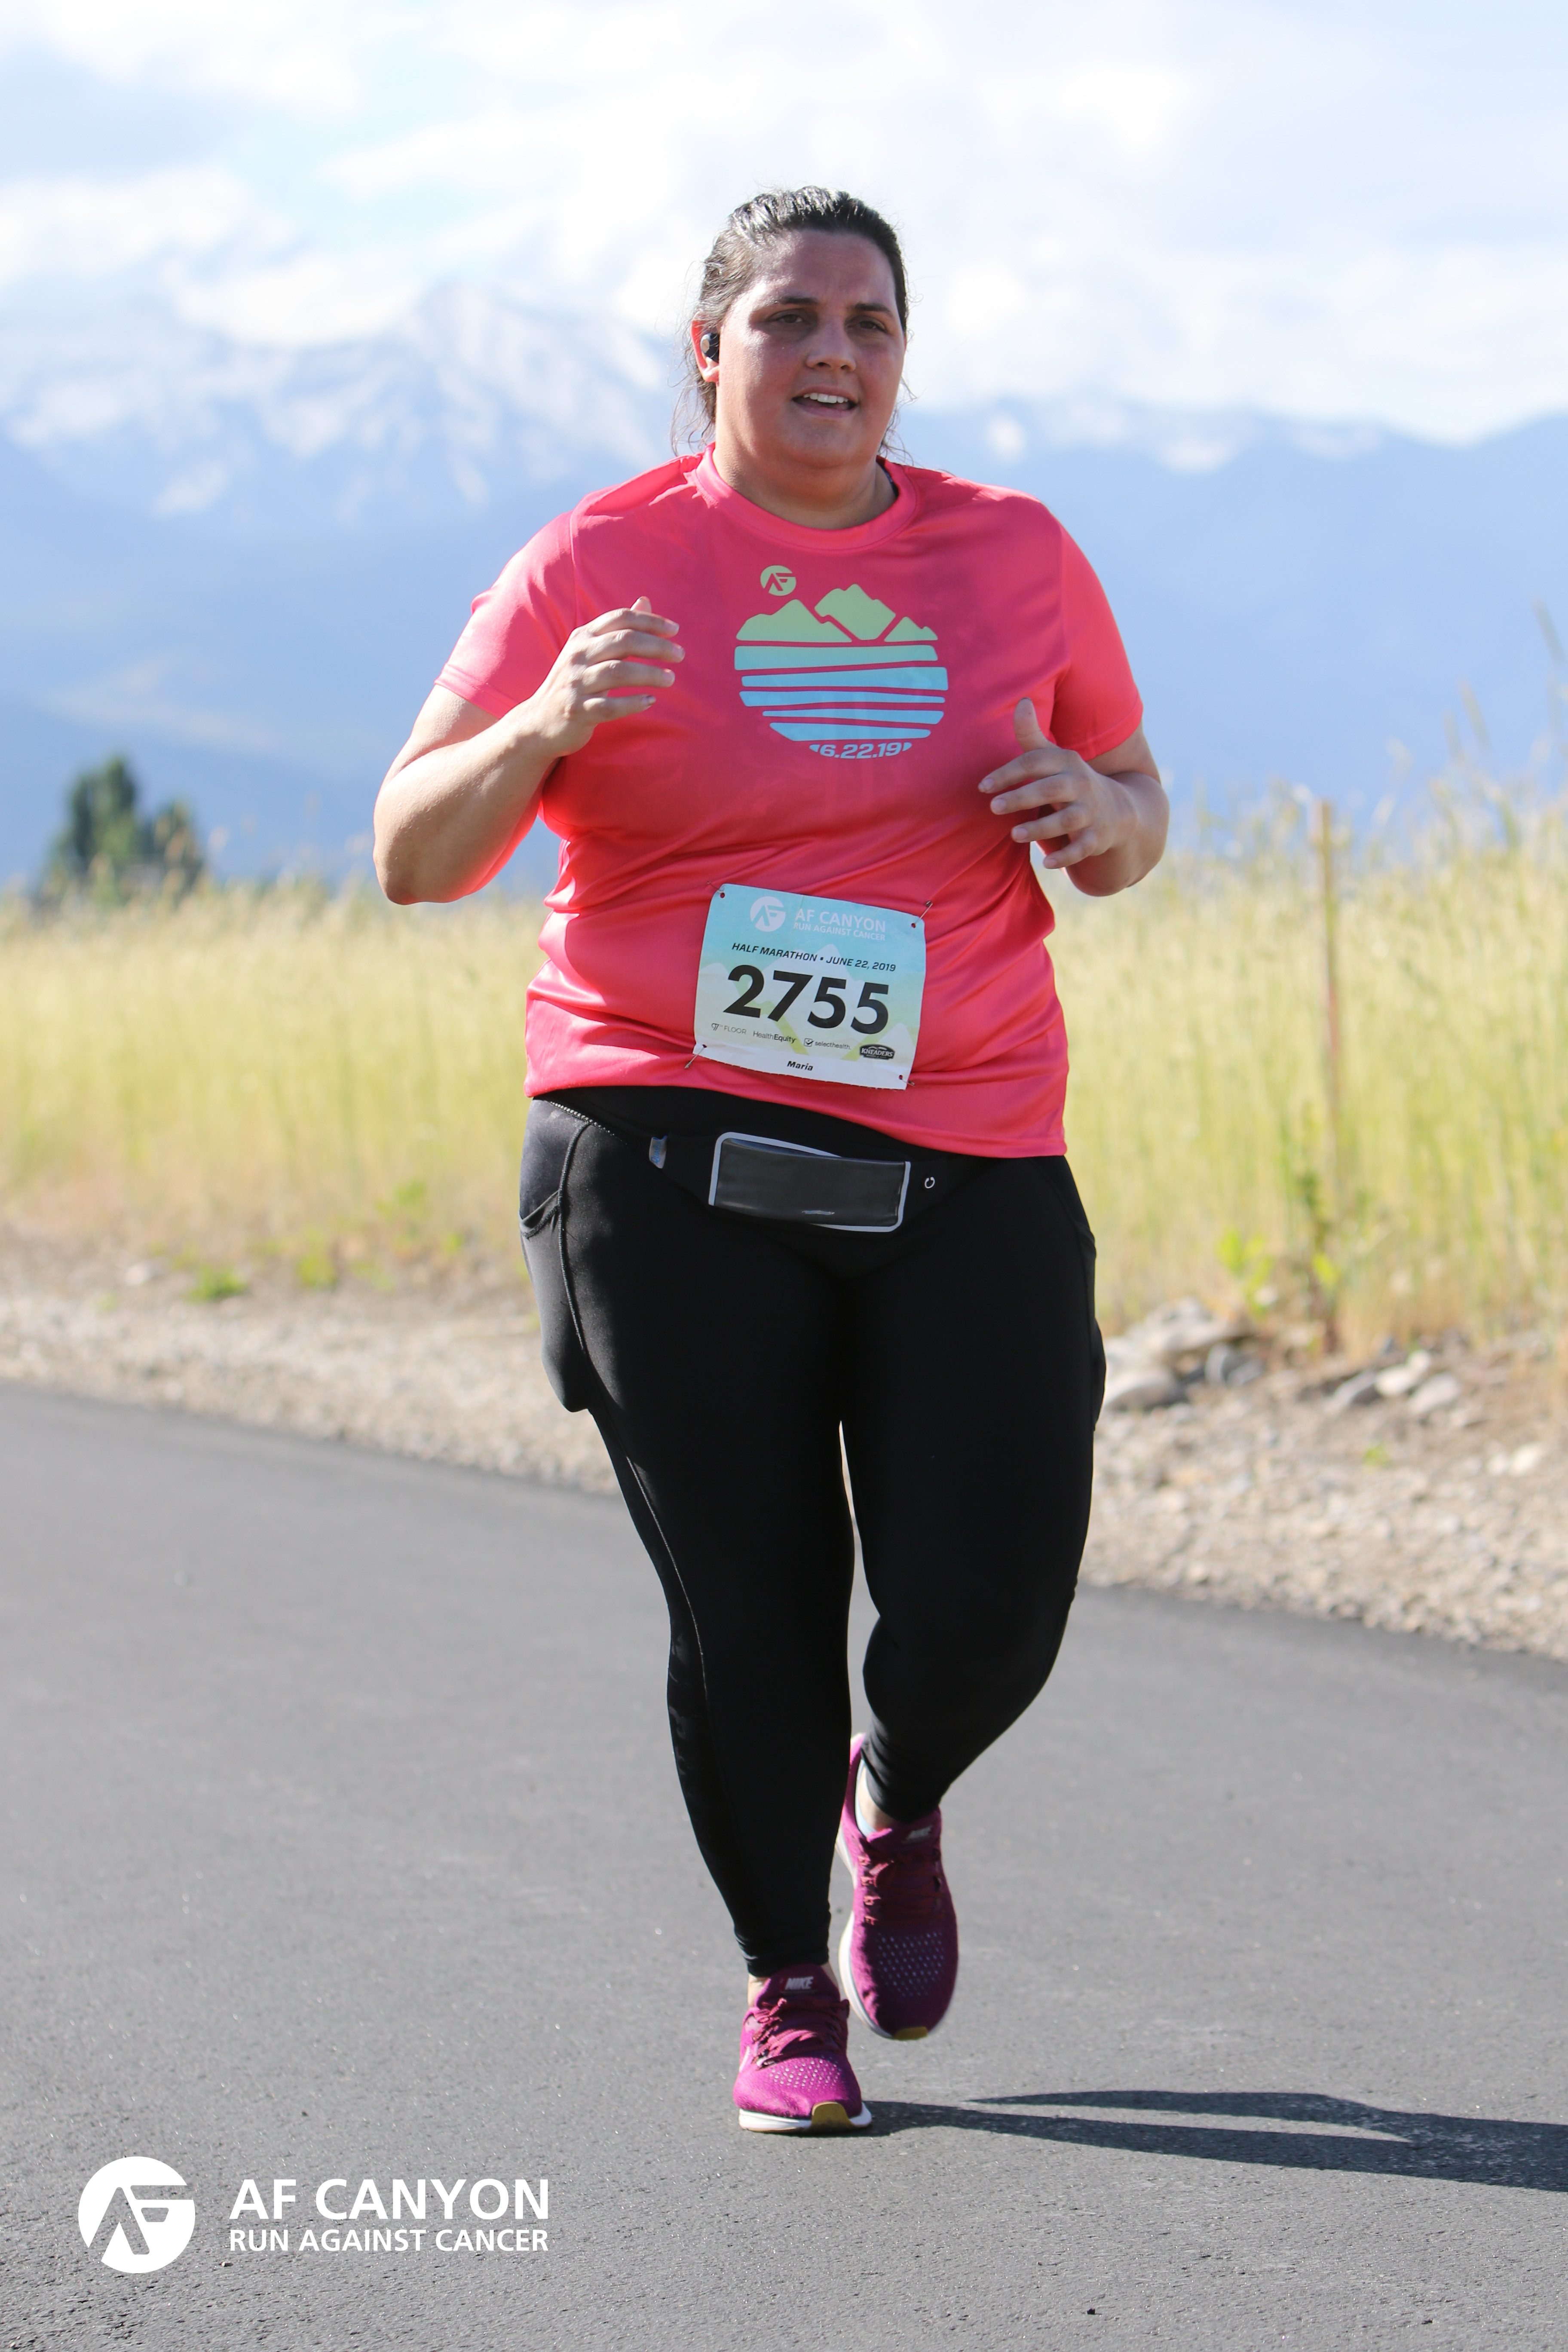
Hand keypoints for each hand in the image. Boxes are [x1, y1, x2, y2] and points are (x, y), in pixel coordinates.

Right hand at [528, 596, 682, 756]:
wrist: (540, 721)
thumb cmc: (575, 683)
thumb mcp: (592, 651)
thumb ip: (619, 629)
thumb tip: (645, 601)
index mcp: (582, 637)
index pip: (620, 619)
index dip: (650, 621)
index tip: (674, 631)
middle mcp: (577, 656)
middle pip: (623, 641)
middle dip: (656, 646)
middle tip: (680, 655)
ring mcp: (576, 683)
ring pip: (618, 672)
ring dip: (649, 674)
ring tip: (670, 679)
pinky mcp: (577, 710)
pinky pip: (609, 706)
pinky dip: (632, 703)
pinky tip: (650, 701)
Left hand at [979, 699, 1137, 869]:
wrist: (1119, 811)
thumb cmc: (1071, 782)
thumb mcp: (1054, 759)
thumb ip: (1032, 736)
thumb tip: (1022, 700)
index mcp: (1067, 763)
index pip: (1036, 762)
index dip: (1009, 772)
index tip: (983, 786)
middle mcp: (1081, 785)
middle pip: (1052, 788)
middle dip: (1023, 797)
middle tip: (993, 807)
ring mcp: (1091, 812)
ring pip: (1067, 820)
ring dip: (1041, 827)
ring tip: (1014, 835)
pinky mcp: (1097, 837)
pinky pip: (1083, 848)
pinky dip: (1067, 856)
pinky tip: (1046, 863)